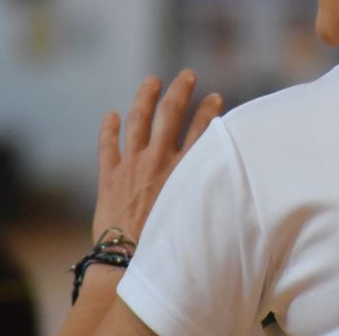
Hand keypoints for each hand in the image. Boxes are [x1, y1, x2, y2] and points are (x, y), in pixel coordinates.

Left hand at [92, 69, 223, 241]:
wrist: (128, 263)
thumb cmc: (169, 248)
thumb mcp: (199, 215)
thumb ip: (211, 194)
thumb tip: (231, 189)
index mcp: (184, 170)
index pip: (202, 129)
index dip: (209, 110)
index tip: (214, 97)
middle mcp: (158, 160)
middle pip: (170, 113)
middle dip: (180, 90)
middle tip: (186, 76)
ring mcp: (131, 165)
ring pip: (138, 120)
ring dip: (145, 96)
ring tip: (151, 81)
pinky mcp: (109, 177)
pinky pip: (107, 145)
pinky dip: (108, 129)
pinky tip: (111, 115)